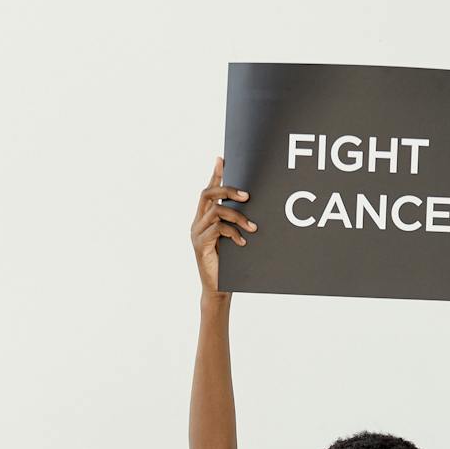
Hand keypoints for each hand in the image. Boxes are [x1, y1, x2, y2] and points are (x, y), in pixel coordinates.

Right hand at [191, 155, 257, 294]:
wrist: (219, 289)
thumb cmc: (229, 264)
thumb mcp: (234, 238)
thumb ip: (235, 223)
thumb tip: (252, 206)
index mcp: (204, 218)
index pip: (209, 191)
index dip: (215, 174)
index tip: (221, 159)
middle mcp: (197, 222)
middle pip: (208, 194)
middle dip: (228, 190)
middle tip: (247, 195)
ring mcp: (197, 233)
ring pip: (216, 211)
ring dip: (237, 216)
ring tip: (252, 228)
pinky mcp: (200, 244)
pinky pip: (217, 229)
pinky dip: (233, 233)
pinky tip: (243, 242)